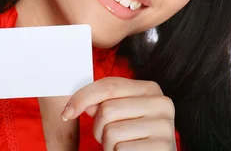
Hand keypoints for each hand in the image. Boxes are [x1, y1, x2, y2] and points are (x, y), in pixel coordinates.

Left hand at [61, 77, 176, 150]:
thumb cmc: (134, 138)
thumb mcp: (121, 116)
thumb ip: (104, 104)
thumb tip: (83, 103)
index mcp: (151, 89)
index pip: (109, 85)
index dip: (82, 98)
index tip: (66, 113)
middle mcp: (162, 103)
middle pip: (107, 110)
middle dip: (98, 129)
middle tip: (108, 139)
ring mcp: (165, 126)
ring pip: (111, 131)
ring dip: (107, 145)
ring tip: (120, 147)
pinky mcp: (163, 147)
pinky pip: (121, 149)